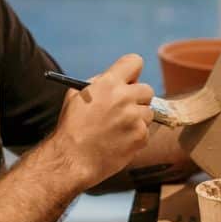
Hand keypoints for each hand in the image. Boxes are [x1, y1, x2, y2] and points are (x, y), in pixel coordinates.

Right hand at [49, 54, 154, 188]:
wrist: (72, 159)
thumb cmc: (72, 127)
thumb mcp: (77, 95)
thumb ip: (99, 83)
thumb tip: (119, 80)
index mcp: (108, 83)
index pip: (135, 62)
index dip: (132, 72)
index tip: (129, 81)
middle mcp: (124, 97)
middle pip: (147, 89)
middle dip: (137, 98)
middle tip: (125, 108)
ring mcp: (135, 117)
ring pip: (148, 112)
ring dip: (137, 118)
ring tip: (117, 128)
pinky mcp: (141, 136)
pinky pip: (145, 130)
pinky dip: (135, 136)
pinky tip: (119, 141)